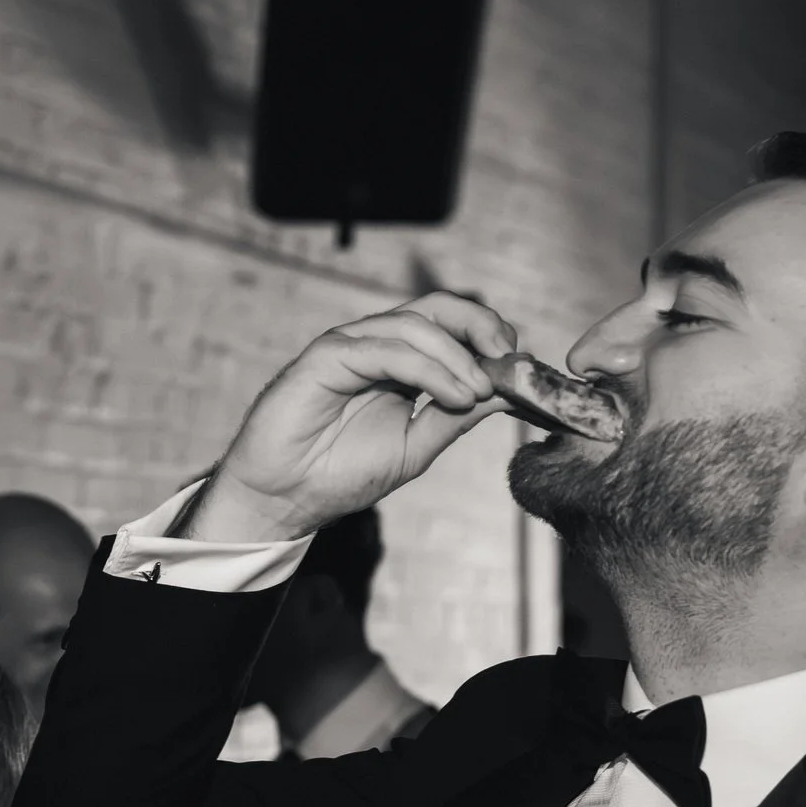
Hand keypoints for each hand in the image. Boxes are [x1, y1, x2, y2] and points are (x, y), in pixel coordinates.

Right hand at [184, 293, 516, 543]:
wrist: (284, 498)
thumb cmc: (339, 474)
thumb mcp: (416, 446)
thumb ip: (457, 416)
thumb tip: (508, 392)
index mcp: (398, 363)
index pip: (451, 326)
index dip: (489, 336)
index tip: (520, 367)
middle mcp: (376, 345)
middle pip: (437, 307)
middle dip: (481, 325)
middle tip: (509, 357)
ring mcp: (350, 346)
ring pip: (415, 325)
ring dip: (458, 356)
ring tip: (478, 393)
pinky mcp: (326, 356)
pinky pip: (386, 349)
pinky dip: (429, 369)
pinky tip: (455, 395)